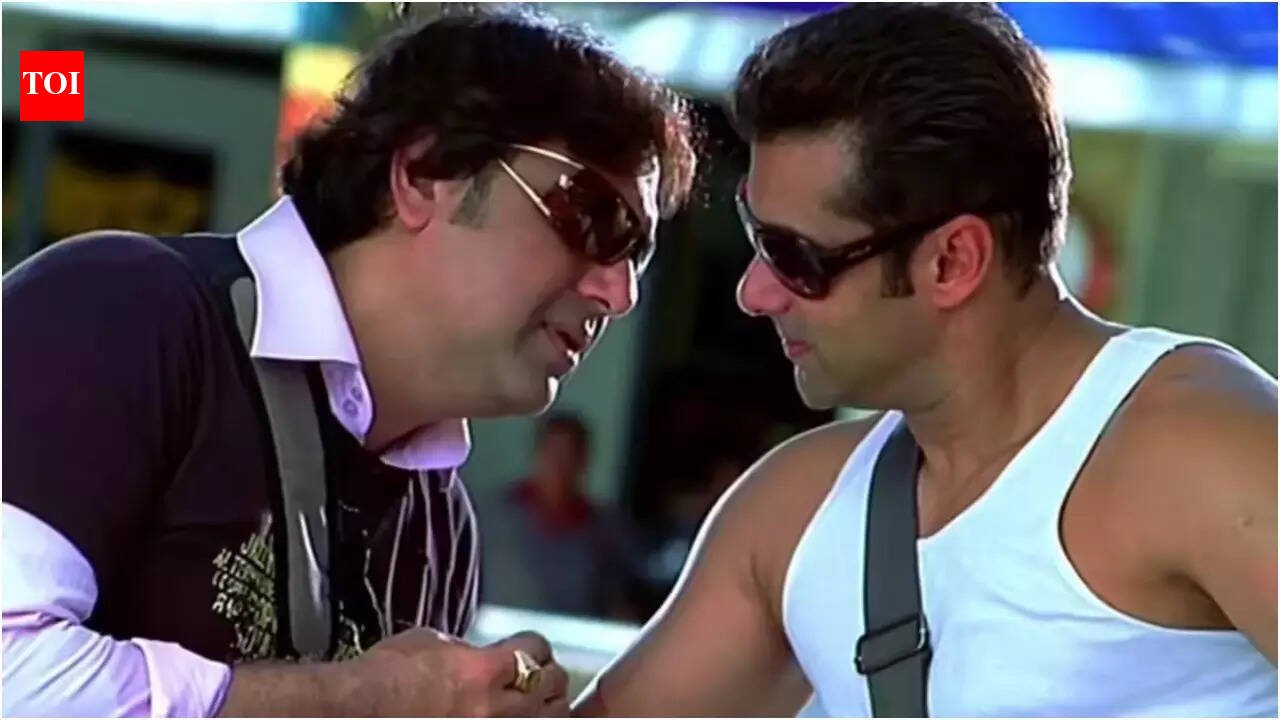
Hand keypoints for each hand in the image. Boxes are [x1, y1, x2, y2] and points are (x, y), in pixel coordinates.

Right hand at [341, 628, 568, 716]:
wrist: (355, 713)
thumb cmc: (381, 680)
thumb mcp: (425, 644)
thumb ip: (462, 649)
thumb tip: (475, 653)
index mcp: (484, 669)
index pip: (536, 647)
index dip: (532, 646)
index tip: (526, 649)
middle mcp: (497, 708)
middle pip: (554, 685)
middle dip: (547, 678)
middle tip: (536, 678)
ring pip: (553, 719)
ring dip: (545, 710)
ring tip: (532, 707)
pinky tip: (511, 716)